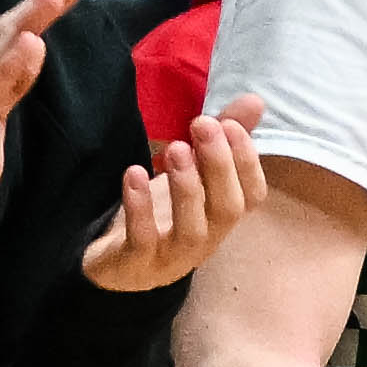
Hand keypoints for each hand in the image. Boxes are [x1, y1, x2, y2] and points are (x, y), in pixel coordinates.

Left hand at [87, 90, 264, 291]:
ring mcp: (172, 257)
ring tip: (176, 149)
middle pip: (227, 209)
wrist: (111, 262)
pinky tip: (134, 173)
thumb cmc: (160, 213)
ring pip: (193, 230)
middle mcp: (206, 240)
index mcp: (221, 217)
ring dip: (188, 187)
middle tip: (202, 124)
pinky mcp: (136, 264)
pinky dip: (141, 208)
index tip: (229, 124)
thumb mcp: (190, 172)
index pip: (252, 196)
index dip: (248, 163)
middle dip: (219, 165)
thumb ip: (220, 139)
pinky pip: (143, 241)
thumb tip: (255, 101)